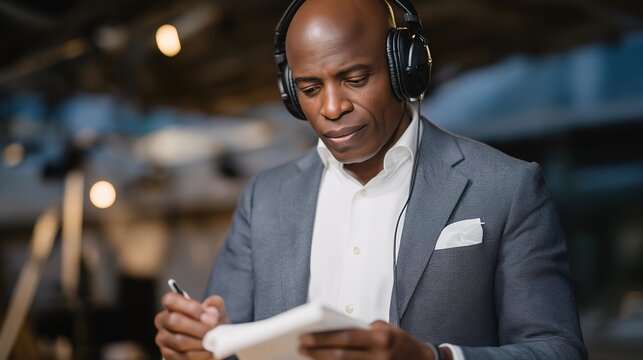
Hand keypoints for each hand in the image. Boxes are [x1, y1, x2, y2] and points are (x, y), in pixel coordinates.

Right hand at [155, 293, 228, 359]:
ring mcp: (164, 339)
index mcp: (172, 306)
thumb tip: (211, 312)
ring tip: (212, 341)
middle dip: (196, 326)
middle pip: (174, 321)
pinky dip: (199, 355)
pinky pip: (182, 356)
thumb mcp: (216, 309)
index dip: (188, 306)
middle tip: (211, 329)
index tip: (204, 313)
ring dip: (199, 341)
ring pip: (178, 341)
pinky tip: (209, 352)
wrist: (214, 341)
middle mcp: (164, 321)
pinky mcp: (168, 356)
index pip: (170, 300)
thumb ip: (215, 304)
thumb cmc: (211, 322)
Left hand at [299, 320, 450, 359]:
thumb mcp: (386, 328)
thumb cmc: (401, 342)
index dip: (324, 338)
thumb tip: (336, 329)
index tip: (306, 336)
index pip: (346, 337)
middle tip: (301, 346)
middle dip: (318, 351)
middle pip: (342, 355)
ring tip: (307, 356)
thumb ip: (363, 329)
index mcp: (381, 338)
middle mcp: (379, 355)